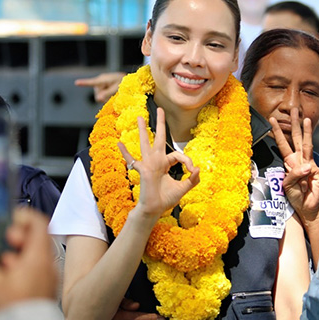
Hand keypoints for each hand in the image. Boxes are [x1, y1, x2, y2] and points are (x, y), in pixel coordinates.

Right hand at [0, 207, 57, 318]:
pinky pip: (35, 269)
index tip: (7, 223)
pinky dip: (21, 266)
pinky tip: (5, 278)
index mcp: (38, 258)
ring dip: (17, 253)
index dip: (23, 217)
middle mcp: (48, 265)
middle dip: (17, 236)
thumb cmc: (10, 310)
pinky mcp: (45, 290)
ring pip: (35, 254)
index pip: (39, 223)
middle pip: (37, 238)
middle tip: (2, 242)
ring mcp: (48, 278)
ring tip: (0, 262)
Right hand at [75, 72, 125, 102]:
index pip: (92, 82)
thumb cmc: (122, 82)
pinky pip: (99, 94)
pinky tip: (110, 93)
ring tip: (113, 92)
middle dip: (104, 97)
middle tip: (113, 94)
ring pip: (98, 96)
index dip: (84, 83)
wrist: (125, 79)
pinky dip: (104, 96)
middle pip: (97, 94)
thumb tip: (98, 98)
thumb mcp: (116, 88)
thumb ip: (107, 93)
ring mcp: (99, 84)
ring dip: (105, 97)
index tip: (76, 82)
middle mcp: (99, 80)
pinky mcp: (100, 86)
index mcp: (103, 79)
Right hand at [118, 107, 199, 221]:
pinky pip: (132, 160)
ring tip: (139, 117)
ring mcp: (148, 164)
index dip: (188, 161)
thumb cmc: (166, 199)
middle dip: (160, 124)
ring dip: (143, 130)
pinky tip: (119, 143)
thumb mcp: (184, 188)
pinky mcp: (143, 170)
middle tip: (160, 110)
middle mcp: (156, 161)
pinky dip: (125, 153)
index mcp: (165, 164)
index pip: (177, 155)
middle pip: (159, 138)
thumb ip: (193, 179)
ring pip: (145, 143)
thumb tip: (199, 168)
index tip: (192, 171)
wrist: (155, 209)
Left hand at [270, 108, 318, 226]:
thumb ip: (293, 175)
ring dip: (306, 131)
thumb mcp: (287, 187)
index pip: (283, 143)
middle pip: (296, 138)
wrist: (307, 208)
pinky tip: (306, 173)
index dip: (278, 131)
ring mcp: (309, 164)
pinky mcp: (316, 171)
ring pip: (307, 144)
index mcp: (290, 162)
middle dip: (294, 123)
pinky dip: (306, 168)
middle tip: (293, 108)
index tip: (271, 119)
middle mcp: (299, 160)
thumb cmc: (296, 197)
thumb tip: (307, 166)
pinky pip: (309, 167)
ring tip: (305, 118)